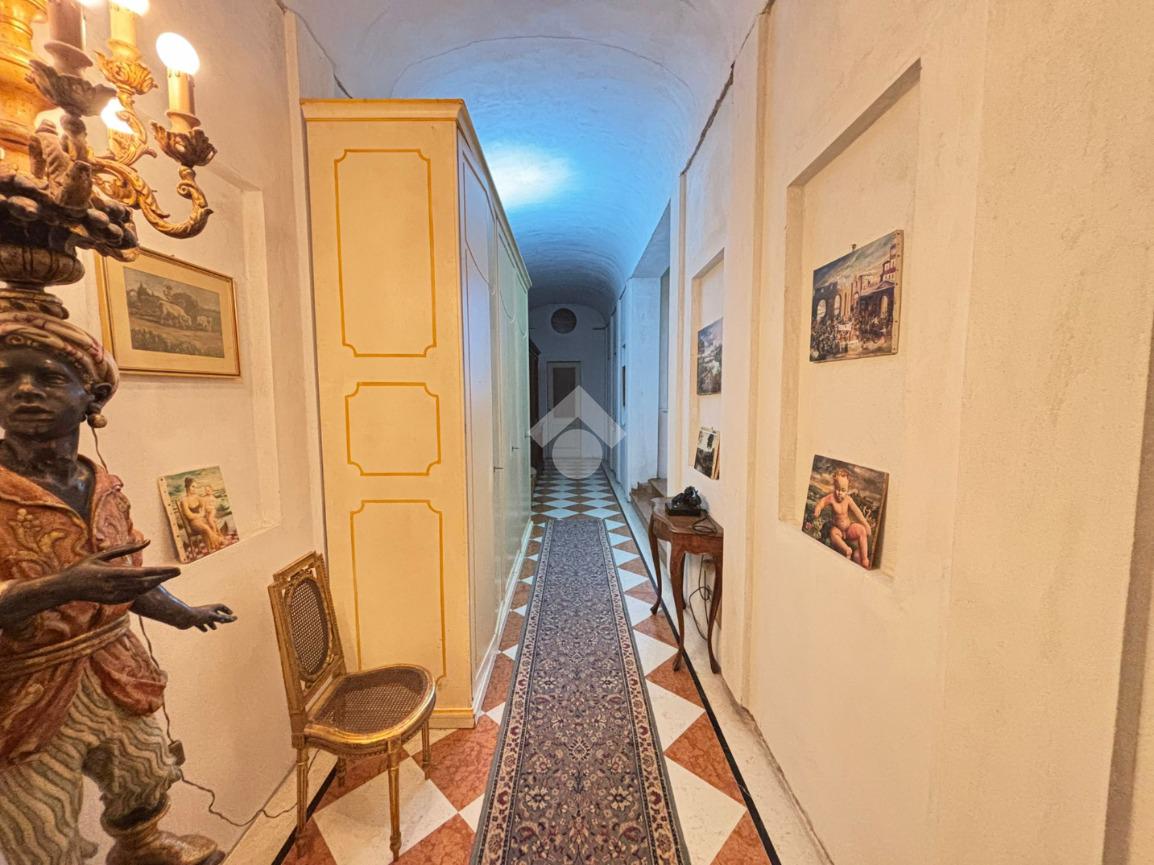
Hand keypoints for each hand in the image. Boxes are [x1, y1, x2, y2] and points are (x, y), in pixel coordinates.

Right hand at [52, 541, 179, 604]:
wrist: (65, 587)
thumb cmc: (83, 567)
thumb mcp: (102, 555)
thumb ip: (125, 549)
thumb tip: (146, 541)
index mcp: (114, 573)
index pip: (145, 573)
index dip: (162, 572)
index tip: (176, 569)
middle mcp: (116, 586)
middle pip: (146, 583)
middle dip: (163, 578)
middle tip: (178, 572)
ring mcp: (114, 596)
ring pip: (141, 591)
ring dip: (155, 584)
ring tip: (166, 577)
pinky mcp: (112, 602)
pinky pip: (132, 596)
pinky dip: (142, 591)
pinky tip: (150, 586)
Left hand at [179, 603, 236, 631]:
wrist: (182, 617)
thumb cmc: (198, 616)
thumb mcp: (213, 617)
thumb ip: (224, 618)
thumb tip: (235, 618)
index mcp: (210, 608)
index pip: (221, 607)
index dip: (226, 610)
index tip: (231, 615)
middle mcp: (205, 611)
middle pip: (215, 613)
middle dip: (220, 618)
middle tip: (224, 622)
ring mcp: (199, 616)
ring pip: (207, 619)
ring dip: (212, 623)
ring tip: (214, 628)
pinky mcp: (193, 621)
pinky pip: (200, 624)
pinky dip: (203, 627)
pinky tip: (205, 630)